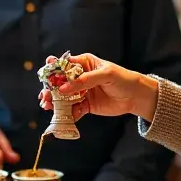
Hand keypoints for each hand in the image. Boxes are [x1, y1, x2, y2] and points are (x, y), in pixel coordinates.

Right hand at [37, 53, 157, 121]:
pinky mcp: (85, 105)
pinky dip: (67, 114)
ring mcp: (82, 92)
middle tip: (44, 96)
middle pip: (60, 82)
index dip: (53, 70)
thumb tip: (64, 87)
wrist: (136, 97)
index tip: (45, 76)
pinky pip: (73, 110)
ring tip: (47, 106)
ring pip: (64, 97)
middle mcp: (80, 77)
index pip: (65, 65)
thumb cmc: (123, 79)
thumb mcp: (105, 75)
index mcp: (84, 63)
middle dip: (50, 89)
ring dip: (55, 102)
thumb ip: (85, 80)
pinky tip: (63, 117)